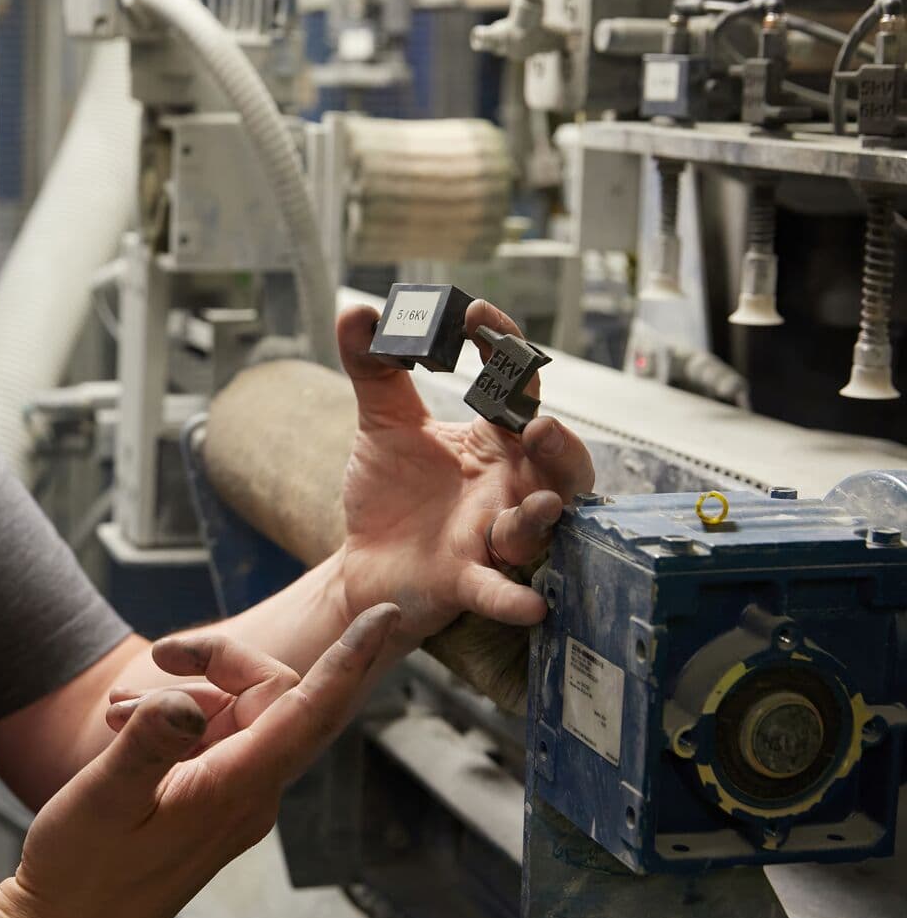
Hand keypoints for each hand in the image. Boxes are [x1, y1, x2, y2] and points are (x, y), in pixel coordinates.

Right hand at [0, 605, 402, 917]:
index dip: (350, 658)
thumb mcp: (105, 797)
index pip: (312, 711)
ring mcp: (232, 805)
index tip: (384, 614)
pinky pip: (213, 745)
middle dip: (217, 664)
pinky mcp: (210, 811)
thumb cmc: (80, 872)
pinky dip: (174, 723)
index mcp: (236, 790)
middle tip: (158, 654)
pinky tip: (122, 728)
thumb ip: (149, 743)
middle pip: (270, 698)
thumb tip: (186, 701)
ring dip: (184, 695)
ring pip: (235, 719)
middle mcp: (249, 797)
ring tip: (113, 711)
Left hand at [335, 302, 594, 632]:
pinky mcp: (467, 579)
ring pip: (539, 527)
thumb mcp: (383, 424)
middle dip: (561, 446)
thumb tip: (356, 311)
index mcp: (494, 440)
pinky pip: (499, 590)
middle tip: (541, 426)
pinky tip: (530, 606)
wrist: (364, 564)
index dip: (504, 347)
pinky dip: (512, 597)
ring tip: (542, 505)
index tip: (475, 314)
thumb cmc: (392, 493)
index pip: (517, 386)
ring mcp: (493, 535)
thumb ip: (373, 368)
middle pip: (560, 465)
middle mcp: (509, 486)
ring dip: (542, 517)